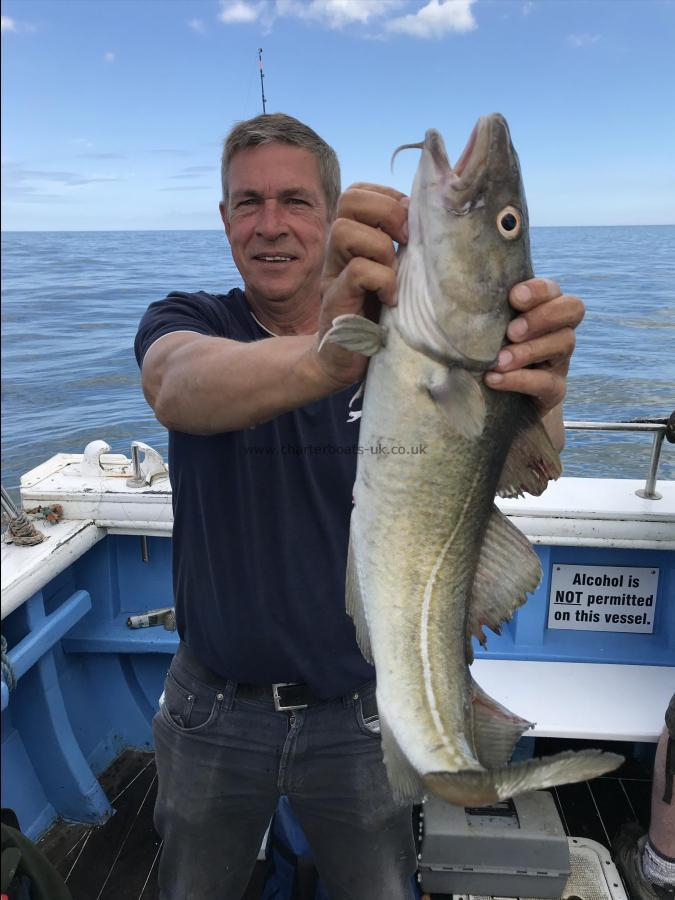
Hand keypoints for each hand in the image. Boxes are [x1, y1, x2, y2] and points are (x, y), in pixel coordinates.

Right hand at [315, 183, 408, 386]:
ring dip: (381, 246)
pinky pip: (358, 271)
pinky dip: (382, 280)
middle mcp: (337, 252)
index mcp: (351, 242)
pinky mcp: (336, 301)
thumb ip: (403, 252)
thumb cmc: (375, 321)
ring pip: (345, 229)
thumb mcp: (392, 278)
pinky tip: (391, 300)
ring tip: (395, 272)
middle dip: (387, 210)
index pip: (359, 192)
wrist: (341, 363)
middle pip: (349, 199)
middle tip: (406, 240)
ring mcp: (332, 275)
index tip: (410, 225)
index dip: (389, 197)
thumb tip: (437, 225)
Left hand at [484, 277, 584, 417]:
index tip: (513, 298)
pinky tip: (494, 379)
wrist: (496, 399)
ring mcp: (559, 359)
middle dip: (542, 317)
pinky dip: (519, 380)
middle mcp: (557, 329)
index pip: (553, 289)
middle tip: (512, 332)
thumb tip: (442, 285)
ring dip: (529, 351)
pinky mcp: (554, 389)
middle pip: (572, 309)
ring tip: (499, 361)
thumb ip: (475, 309)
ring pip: (563, 343)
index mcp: (542, 307)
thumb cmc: (482, 351)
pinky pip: (547, 382)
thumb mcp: (481, 328)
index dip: (538, 291)